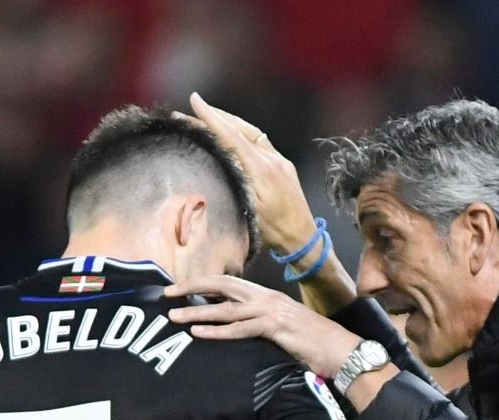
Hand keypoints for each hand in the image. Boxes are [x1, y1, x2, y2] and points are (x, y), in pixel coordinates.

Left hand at [165, 275, 361, 377]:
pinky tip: (199, 332)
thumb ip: (263, 326)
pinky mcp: (276, 328)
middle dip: (192, 288)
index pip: (230, 283)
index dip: (204, 284)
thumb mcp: (284, 331)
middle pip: (222, 285)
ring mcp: (272, 311)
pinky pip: (241, 328)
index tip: (181, 289)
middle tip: (167, 295)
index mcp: (268, 297)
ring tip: (174, 317)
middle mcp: (267, 298)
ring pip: (226, 307)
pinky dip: (218, 330)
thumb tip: (242, 331)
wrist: (342, 350)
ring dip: (197, 311)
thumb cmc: (316, 344)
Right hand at [184, 93, 319, 255]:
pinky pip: (261, 142)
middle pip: (241, 128)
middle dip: (217, 116)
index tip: (194, 100)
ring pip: (252, 133)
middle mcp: (272, 159)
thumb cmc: (274, 231)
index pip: (232, 135)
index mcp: (261, 168)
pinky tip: (233, 137)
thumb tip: (216, 159)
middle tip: (194, 107)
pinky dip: (243, 135)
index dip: (211, 117)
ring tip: (210, 117)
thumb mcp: (248, 210)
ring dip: (230, 123)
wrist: (304, 239)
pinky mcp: (284, 166)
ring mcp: (280, 161)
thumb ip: (234, 181)